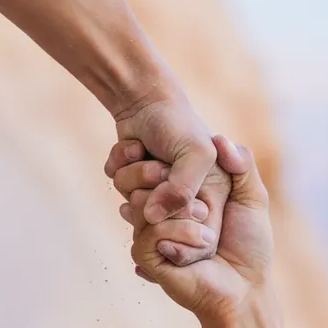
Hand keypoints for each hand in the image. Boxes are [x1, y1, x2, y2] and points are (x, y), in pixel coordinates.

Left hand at [106, 96, 218, 224]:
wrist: (149, 96)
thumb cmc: (179, 123)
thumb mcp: (195, 155)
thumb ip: (181, 191)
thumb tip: (152, 219)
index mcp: (212, 196)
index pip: (194, 232)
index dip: (176, 219)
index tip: (168, 195)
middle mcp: (185, 197)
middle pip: (157, 222)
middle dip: (150, 190)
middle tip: (159, 166)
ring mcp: (157, 190)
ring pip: (132, 204)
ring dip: (131, 173)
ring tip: (143, 152)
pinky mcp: (133, 179)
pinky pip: (116, 187)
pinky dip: (118, 164)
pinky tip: (133, 147)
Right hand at [116, 135, 272, 321]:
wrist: (244, 290)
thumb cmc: (250, 246)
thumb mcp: (253, 198)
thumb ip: (242, 165)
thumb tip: (219, 137)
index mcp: (185, 194)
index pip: (162, 165)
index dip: (169, 162)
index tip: (187, 167)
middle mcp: (165, 211)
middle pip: (145, 182)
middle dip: (174, 189)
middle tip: (206, 210)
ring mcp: (153, 232)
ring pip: (144, 205)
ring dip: (182, 216)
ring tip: (207, 232)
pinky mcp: (147, 255)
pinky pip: (149, 231)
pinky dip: (178, 234)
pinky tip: (198, 247)